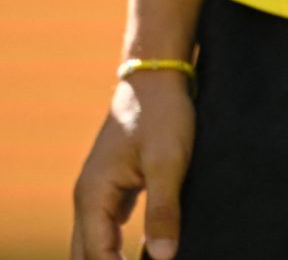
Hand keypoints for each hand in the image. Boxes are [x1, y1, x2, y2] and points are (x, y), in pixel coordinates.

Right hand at [72, 72, 193, 259]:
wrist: (157, 79)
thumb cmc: (162, 116)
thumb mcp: (168, 162)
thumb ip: (163, 210)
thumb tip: (162, 256)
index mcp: (93, 196)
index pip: (95, 255)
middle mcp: (88, 198)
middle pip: (87, 253)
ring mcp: (100, 193)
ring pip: (97, 242)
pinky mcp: (116, 187)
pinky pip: (110, 228)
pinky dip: (119, 247)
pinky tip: (145, 255)